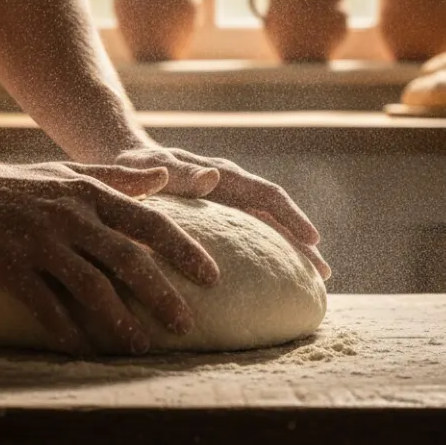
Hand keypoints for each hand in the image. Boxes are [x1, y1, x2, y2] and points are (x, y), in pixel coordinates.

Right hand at [0, 160, 219, 355]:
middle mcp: (71, 216)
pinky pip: (47, 306)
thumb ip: (119, 178)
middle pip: (128, 259)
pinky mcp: (11, 268)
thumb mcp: (69, 174)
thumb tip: (166, 176)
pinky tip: (85, 352)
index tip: (212, 277)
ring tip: (141, 347)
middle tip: (186, 325)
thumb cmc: (15, 185)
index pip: (150, 222)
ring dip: (119, 321)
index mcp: (91, 193)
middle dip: (161, 294)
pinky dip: (69, 332)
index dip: (183, 251)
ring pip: (91, 287)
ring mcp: (40, 243)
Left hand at [109, 146, 331, 279]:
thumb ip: (178, 173)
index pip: (267, 196)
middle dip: (300, 242)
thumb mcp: (150, 168)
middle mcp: (231, 188)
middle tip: (323, 275)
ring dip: (288, 251)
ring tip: (309, 281)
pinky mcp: (218, 218)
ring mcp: (226, 204)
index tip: (313, 240)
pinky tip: (271, 276)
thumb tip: (213, 177)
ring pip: (266, 227)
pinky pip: (249, 235)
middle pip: (276, 216)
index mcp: (222, 177)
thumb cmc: (133, 168)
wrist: (122, 163)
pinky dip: (266, 253)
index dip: (291, 218)